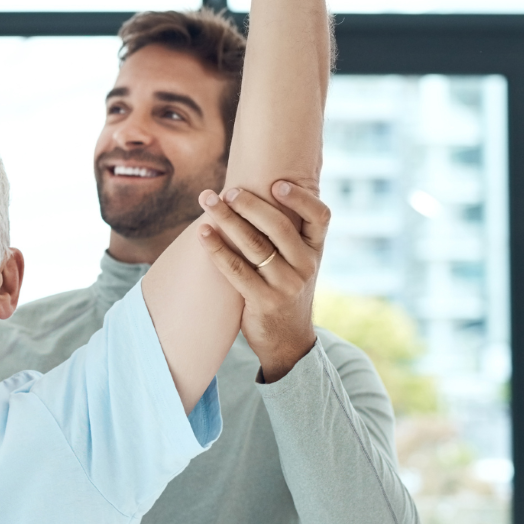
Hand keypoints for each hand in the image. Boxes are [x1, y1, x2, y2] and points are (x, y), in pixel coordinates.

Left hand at [197, 181, 330, 382]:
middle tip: (227, 190)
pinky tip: (203, 234)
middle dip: (250, 204)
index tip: (277, 183)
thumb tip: (256, 192)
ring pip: (254, 245)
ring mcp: (287, 285)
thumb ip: (286, 235)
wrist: (287, 341)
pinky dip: (217, 249)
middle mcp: (306, 266)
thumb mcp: (297, 263)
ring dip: (227, 219)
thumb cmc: (286, 290)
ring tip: (207, 201)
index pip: (320, 217)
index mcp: (316, 251)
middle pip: (279, 226)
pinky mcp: (264, 301)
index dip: (301, 198)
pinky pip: (236, 270)